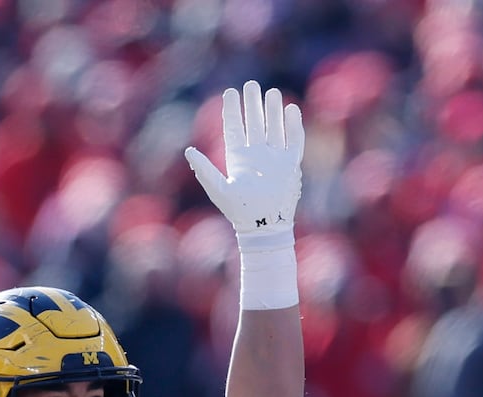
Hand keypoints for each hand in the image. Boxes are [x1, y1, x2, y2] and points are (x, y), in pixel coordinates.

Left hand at [185, 82, 303, 241]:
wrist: (264, 225)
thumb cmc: (240, 211)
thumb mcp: (219, 190)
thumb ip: (204, 170)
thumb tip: (189, 151)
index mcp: (238, 158)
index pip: (235, 128)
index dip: (232, 110)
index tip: (230, 92)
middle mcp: (256, 155)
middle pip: (254, 123)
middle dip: (253, 104)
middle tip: (251, 85)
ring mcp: (274, 158)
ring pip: (274, 127)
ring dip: (272, 110)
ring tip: (271, 92)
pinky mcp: (290, 164)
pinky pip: (293, 140)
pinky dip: (293, 125)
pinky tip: (291, 109)